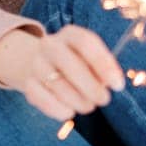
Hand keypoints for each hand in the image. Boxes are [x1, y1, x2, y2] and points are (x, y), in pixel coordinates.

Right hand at [0, 24, 124, 121]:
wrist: (39, 62)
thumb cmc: (76, 61)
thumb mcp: (90, 57)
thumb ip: (103, 67)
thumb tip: (113, 84)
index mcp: (70, 34)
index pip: (86, 43)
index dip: (104, 65)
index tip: (118, 85)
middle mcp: (49, 45)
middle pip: (71, 65)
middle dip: (91, 87)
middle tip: (103, 99)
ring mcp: (36, 63)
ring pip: (57, 85)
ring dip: (77, 101)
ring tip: (88, 106)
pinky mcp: (28, 83)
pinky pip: (43, 99)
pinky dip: (59, 109)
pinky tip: (69, 111)